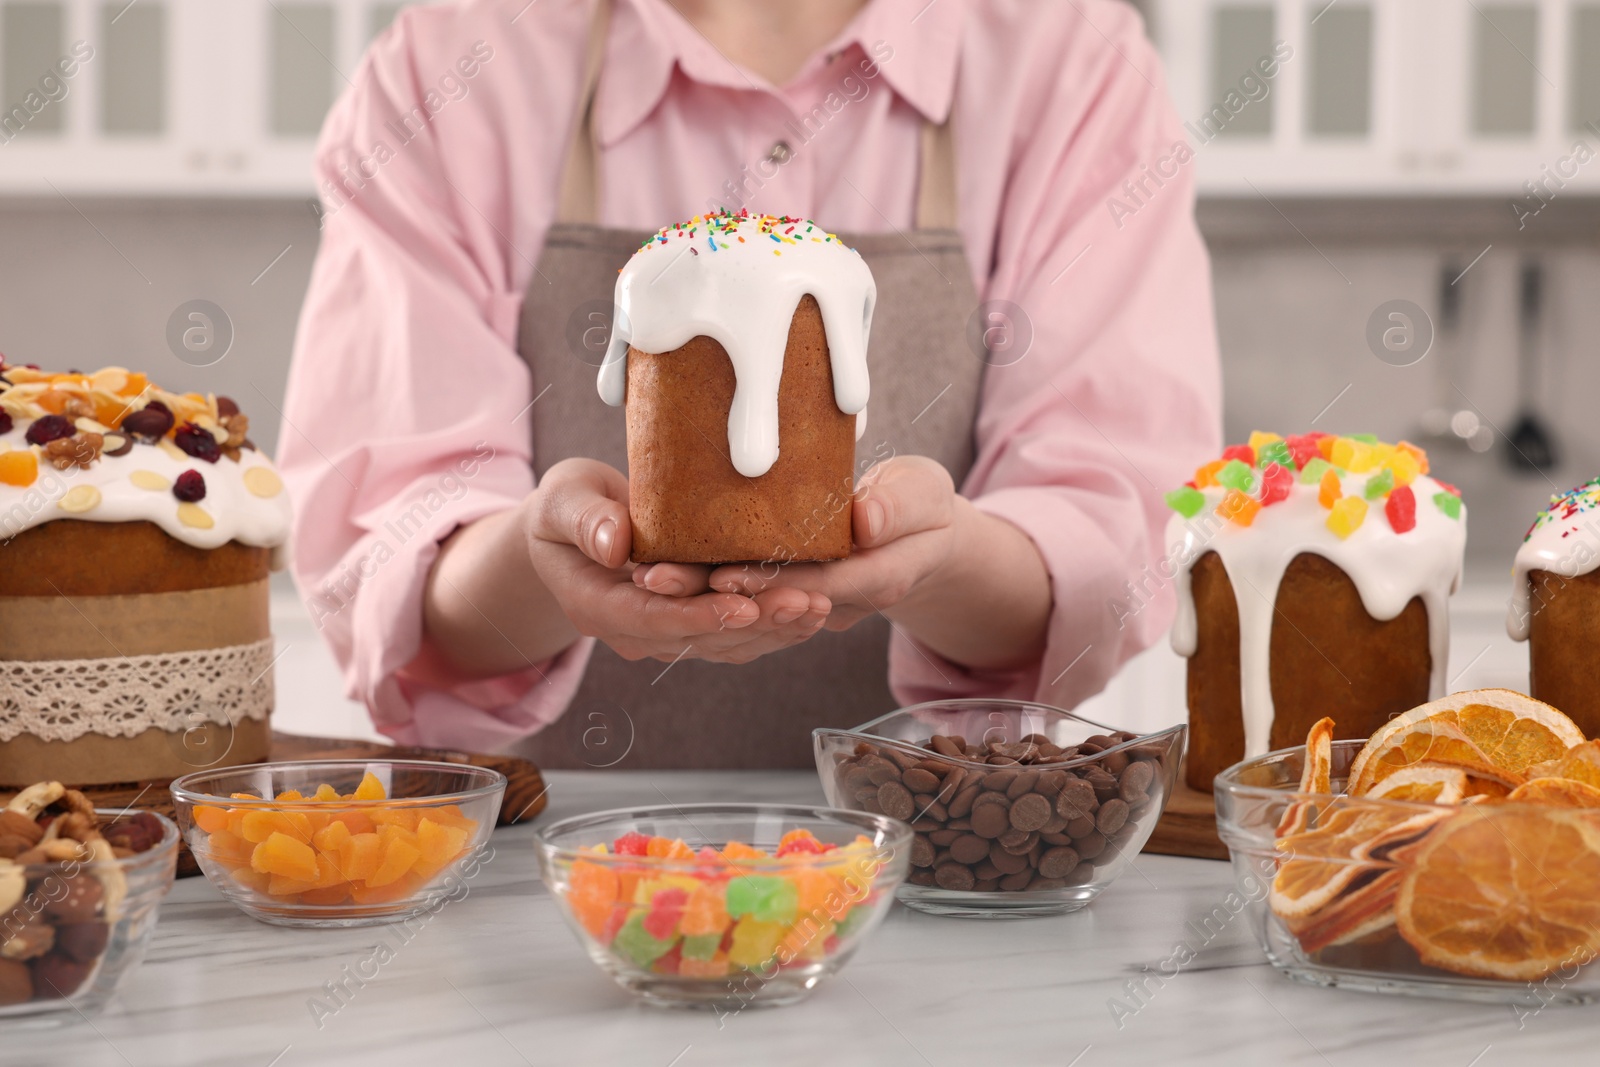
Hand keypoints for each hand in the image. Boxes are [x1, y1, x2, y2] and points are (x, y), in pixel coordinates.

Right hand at [523, 459, 831, 663]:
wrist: (573, 529)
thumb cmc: (567, 508)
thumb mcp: (563, 500)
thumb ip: (584, 519)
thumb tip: (614, 543)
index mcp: (598, 606)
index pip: (654, 620)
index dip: (701, 616)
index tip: (744, 605)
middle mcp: (635, 631)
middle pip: (702, 637)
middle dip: (758, 623)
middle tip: (807, 603)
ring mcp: (666, 632)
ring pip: (727, 642)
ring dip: (776, 628)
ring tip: (821, 607)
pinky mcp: (692, 622)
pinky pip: (737, 632)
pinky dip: (776, 623)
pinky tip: (814, 609)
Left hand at [634, 455, 959, 631]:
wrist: (920, 533)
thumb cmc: (921, 504)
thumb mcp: (924, 493)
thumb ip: (900, 507)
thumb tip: (866, 521)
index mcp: (876, 578)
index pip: (815, 586)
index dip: (767, 583)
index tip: (722, 573)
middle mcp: (838, 605)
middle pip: (768, 608)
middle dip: (710, 598)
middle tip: (656, 579)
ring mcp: (810, 609)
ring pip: (748, 615)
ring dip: (695, 601)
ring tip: (645, 578)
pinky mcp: (788, 600)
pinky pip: (744, 607)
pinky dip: (702, 594)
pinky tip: (660, 574)